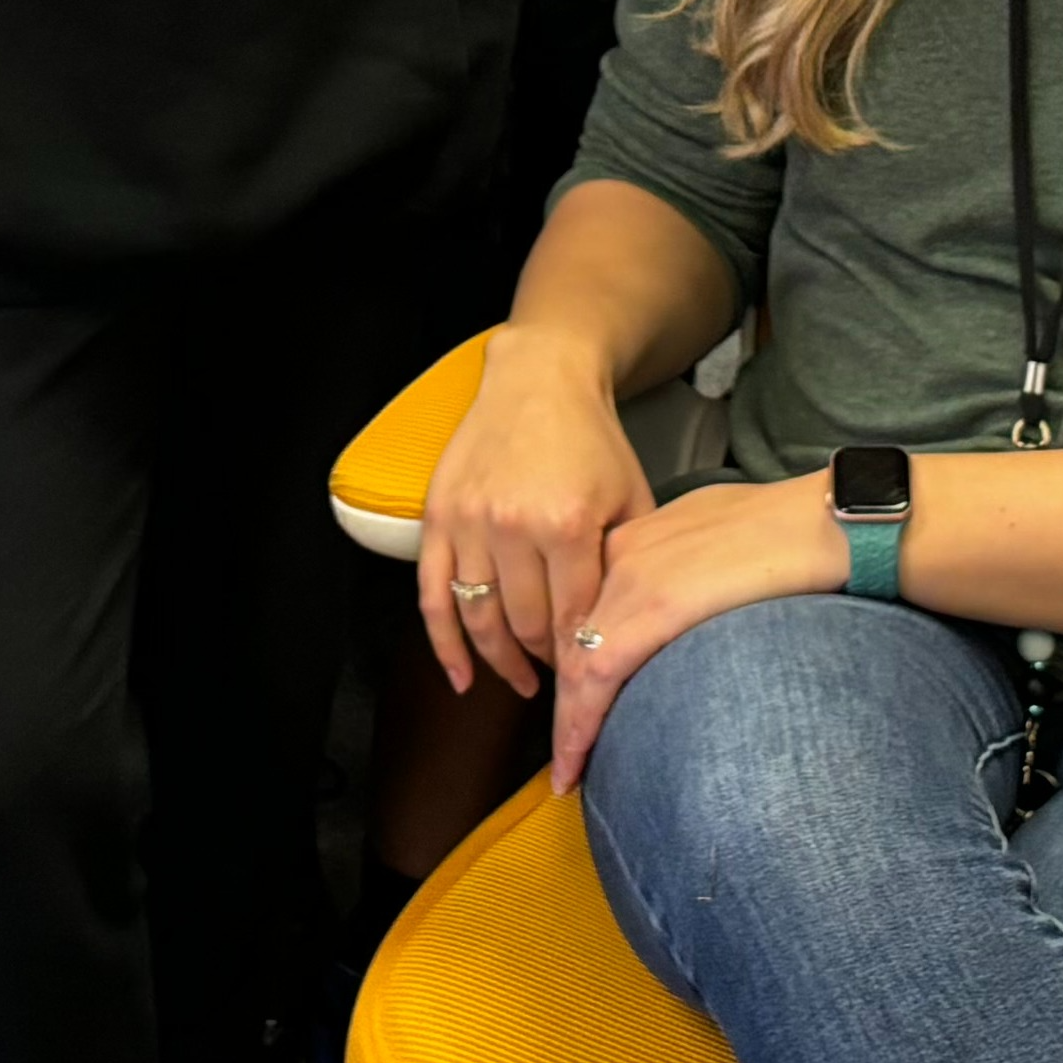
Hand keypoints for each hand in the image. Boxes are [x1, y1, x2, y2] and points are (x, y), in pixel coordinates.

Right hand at [420, 323, 659, 700]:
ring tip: (520, 683)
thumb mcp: (630, 493)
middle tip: (560, 678)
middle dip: (545, 661)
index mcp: (570, 524)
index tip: (589, 674)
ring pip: (480, 619)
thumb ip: (627, 559)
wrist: (538, 379)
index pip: (572, 618)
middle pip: (526, 625)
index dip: (580, 655)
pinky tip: (462, 678)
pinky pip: (432, 597)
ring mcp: (471, 523)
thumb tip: (621, 626)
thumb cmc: (591, 440)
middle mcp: (515, 527)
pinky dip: (443, 646)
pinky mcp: (438, 518)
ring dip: (500, 661)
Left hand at [549, 473, 846, 793]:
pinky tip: (573, 765)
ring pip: (575, 663)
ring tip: (566, 774)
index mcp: (638, 534)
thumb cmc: (794, 529)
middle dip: (568, 699)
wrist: (826, 519)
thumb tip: (686, 602)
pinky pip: (596, 677)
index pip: (588, 609)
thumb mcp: (718, 536)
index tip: (579, 704)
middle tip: (566, 753)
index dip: (578, 661)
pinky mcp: (652, 607)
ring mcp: (632, 576)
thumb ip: (685, 568)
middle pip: (573, 638)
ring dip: (569, 725)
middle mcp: (622, 551)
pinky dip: (579, 727)